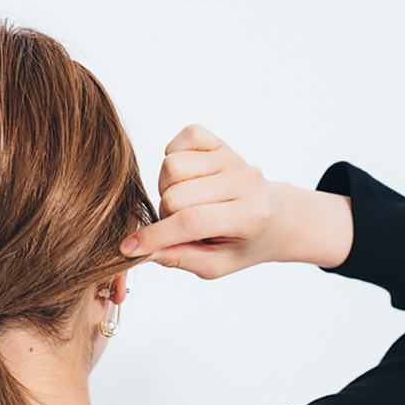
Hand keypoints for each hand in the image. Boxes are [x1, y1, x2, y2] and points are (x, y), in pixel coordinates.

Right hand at [119, 124, 289, 278]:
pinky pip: (181, 139)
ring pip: (171, 166)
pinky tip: (187, 179)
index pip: (190, 222)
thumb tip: (144, 251)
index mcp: (248, 215)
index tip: (128, 248)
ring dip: (168, 188)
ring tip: (186, 202)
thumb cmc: (244, 243)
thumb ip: (182, 258)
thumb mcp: (218, 265)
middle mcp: (244, 181)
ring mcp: (233, 158)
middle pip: (174, 194)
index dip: (154, 236)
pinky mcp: (221, 142)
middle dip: (165, 215)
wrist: (276, 216)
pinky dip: (174, 158)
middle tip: (180, 225)